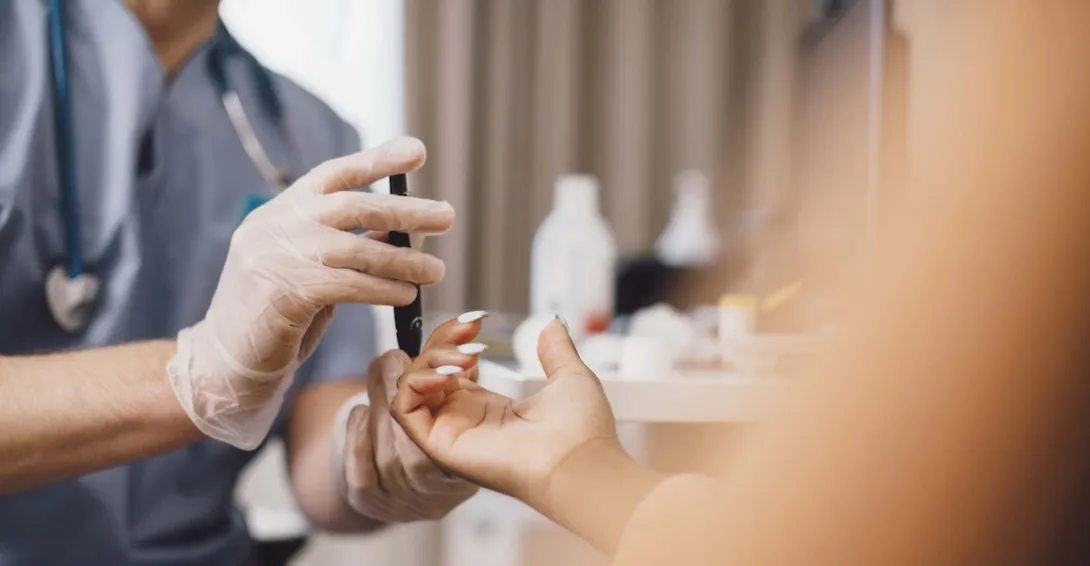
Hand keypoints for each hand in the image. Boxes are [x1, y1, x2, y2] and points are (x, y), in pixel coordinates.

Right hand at [167, 137, 454, 449]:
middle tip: (446, 215)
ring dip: (403, 260)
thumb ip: (344, 246)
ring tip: (437, 270)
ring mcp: (273, 255)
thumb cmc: (275, 316)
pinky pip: (346, 285)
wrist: (224, 361)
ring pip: (354, 248)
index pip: (334, 174)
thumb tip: (401, 233)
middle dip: (404, 210)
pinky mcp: (282, 292)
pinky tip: (406, 296)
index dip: (377, 160)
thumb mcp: (309, 269)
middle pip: (351, 206)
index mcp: (280, 211)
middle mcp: (274, 225)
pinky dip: (382, 289)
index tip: (417, 150)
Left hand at [338, 313, 487, 520]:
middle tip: (393, 357)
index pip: (447, 439)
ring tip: (381, 372)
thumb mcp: (459, 392)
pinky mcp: (370, 501)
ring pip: (384, 455)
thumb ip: (459, 363)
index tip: (429, 362)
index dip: (435, 396)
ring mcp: (403, 501)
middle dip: (400, 393)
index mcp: (468, 466)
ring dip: (377, 405)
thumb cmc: (444, 421)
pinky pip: (359, 472)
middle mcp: (437, 492)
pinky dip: (357, 437)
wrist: (415, 472)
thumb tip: (468, 323)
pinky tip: (362, 412)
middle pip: (411, 447)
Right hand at [391, 318, 623, 510]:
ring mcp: (451, 431)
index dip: (455, 339)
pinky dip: (416, 382)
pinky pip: (405, 409)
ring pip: (412, 386)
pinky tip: (449, 372)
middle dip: (442, 340)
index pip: (450, 367)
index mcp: (490, 408)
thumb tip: (552, 325)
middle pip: (428, 371)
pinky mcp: (441, 444)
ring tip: (465, 356)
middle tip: (470, 330)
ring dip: (429, 359)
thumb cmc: (581, 432)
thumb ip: (555, 350)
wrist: (581, 462)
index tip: (477, 319)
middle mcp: (466, 419)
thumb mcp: (569, 377)